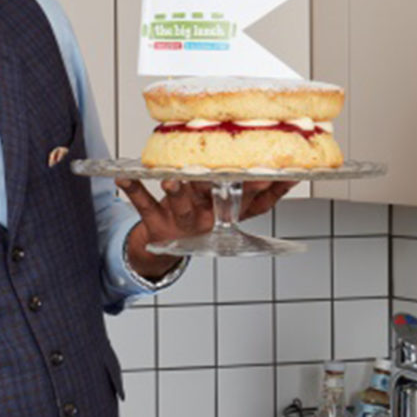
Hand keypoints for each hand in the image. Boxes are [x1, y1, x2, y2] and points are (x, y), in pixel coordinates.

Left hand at [115, 178, 294, 280]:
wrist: (166, 245)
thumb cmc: (203, 215)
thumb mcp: (234, 210)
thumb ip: (263, 191)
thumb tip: (294, 171)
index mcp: (228, 212)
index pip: (253, 201)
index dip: (266, 189)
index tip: (276, 170)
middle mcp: (207, 217)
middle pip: (217, 202)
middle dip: (222, 187)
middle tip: (227, 171)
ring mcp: (180, 219)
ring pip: (180, 203)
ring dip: (176, 190)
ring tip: (171, 177)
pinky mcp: (154, 220)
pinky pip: (143, 203)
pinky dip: (133, 189)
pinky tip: (122, 177)